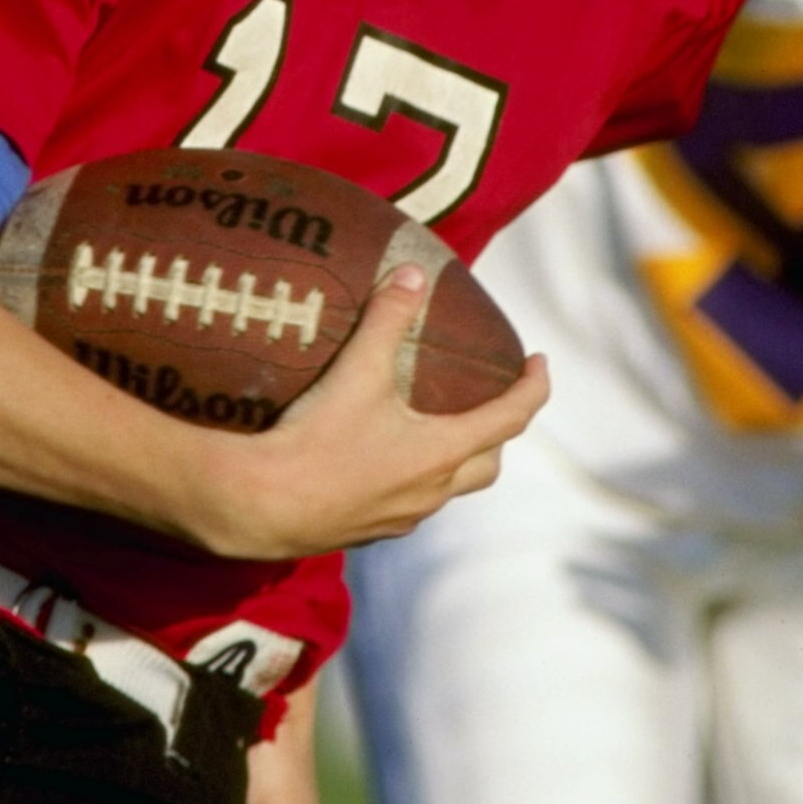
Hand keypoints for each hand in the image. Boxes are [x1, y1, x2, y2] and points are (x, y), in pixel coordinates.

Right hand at [192, 267, 549, 560]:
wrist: (262, 507)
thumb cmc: (317, 439)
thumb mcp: (357, 372)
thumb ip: (387, 319)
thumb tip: (411, 272)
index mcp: (443, 452)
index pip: (511, 417)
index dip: (534, 387)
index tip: (540, 363)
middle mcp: (433, 490)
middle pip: (488, 464)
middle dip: (498, 432)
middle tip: (489, 401)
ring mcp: (403, 516)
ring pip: (448, 488)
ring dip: (455, 459)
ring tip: (434, 428)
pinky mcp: (370, 531)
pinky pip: (410, 504)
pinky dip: (413, 479)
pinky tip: (382, 460)